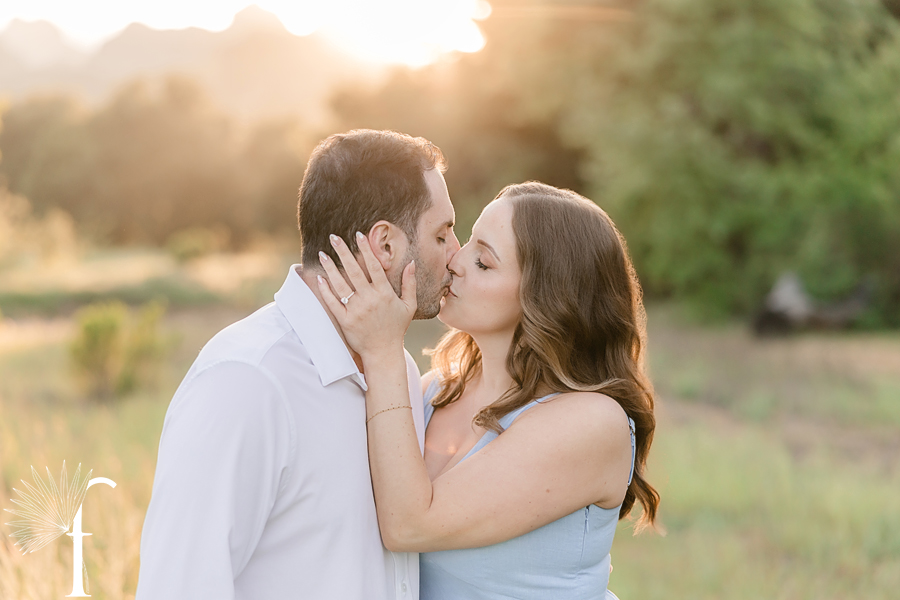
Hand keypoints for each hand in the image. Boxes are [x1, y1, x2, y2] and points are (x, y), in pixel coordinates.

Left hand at [316, 232, 416, 357]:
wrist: (383, 352)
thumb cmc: (397, 328)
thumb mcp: (409, 306)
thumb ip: (410, 284)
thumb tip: (411, 262)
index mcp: (384, 293)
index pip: (374, 266)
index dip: (366, 249)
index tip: (358, 235)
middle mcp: (369, 299)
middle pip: (354, 270)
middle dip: (343, 252)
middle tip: (334, 237)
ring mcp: (356, 310)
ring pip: (340, 284)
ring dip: (330, 268)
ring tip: (322, 254)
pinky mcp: (345, 320)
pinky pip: (333, 302)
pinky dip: (326, 290)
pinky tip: (320, 278)